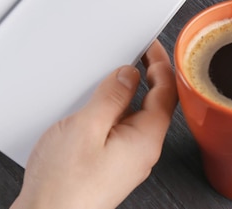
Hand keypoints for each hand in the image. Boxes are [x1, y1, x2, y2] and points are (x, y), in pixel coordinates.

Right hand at [11, 40, 177, 208]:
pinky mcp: (110, 166)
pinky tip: (98, 106)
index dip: (161, 64)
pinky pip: (120, 131)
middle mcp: (141, 152)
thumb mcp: (86, 127)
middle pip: (155, 104)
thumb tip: (128, 75)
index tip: (153, 46)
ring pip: (136, 118)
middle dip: (148, 75)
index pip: (166, 92)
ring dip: (129, 93)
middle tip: (137, 53)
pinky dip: (115, 111)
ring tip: (114, 75)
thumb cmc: (64, 184)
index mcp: (145, 140)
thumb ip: (111, 97)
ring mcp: (126, 161)